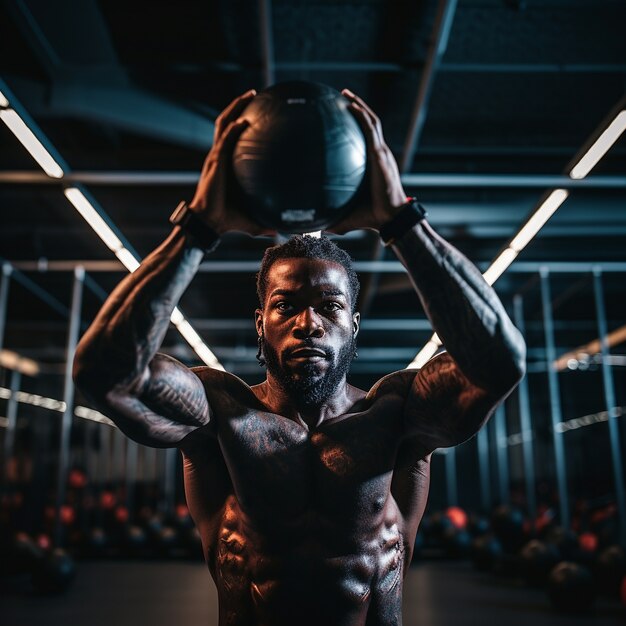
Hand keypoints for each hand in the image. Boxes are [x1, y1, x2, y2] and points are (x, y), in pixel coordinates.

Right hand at [189, 90, 275, 236]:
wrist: (210, 223)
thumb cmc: (229, 219)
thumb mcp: (253, 217)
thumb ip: (267, 220)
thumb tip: (284, 231)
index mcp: (226, 164)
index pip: (232, 136)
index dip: (242, 120)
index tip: (258, 110)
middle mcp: (220, 156)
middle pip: (227, 122)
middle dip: (238, 105)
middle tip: (254, 94)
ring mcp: (216, 157)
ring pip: (224, 124)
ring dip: (235, 108)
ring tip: (249, 95)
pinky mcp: (215, 163)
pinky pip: (224, 141)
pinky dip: (233, 129)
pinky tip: (243, 121)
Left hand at [327, 89, 407, 234]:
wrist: (389, 218)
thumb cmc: (371, 217)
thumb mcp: (347, 212)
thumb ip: (332, 214)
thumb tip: (312, 227)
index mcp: (375, 164)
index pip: (367, 138)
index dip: (358, 124)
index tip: (344, 114)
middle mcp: (380, 154)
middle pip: (370, 123)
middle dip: (358, 107)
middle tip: (342, 96)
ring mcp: (381, 153)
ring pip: (371, 121)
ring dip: (359, 105)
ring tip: (345, 94)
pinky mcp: (379, 155)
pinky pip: (370, 129)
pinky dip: (361, 116)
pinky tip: (351, 105)